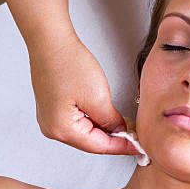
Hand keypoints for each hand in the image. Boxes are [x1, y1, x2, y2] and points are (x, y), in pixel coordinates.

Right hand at [28, 32, 138, 154]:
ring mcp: (51, 119)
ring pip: (86, 133)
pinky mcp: (53, 110)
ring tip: (125, 127)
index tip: (139, 146)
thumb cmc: (67, 63)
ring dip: (105, 131)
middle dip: (114, 140)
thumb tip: (119, 131)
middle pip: (91, 142)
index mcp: (62, 129)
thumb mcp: (99, 97)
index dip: (122, 147)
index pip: (99, 146)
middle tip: (136, 138)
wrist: (51, 41)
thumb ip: (111, 120)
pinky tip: (108, 117)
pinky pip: (78, 123)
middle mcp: (52, 128)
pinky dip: (95, 122)